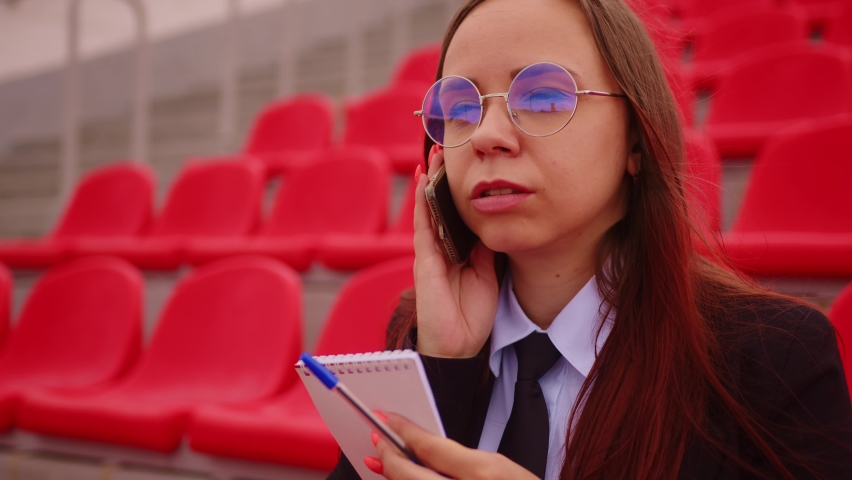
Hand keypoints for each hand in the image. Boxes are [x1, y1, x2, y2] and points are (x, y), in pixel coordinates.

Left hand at [365, 413, 537, 479]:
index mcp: (483, 474)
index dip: (402, 430)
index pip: (429, 447)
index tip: (385, 419)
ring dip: (391, 477)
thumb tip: (421, 448)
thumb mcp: (499, 467)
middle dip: (388, 456)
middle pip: (408, 475)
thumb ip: (460, 457)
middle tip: (378, 440)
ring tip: (380, 463)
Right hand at [413, 146, 498, 357]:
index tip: (466, 165)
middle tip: (448, 148)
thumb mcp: (488, 273)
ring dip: (431, 181)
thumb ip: (486, 248)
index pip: (457, 213)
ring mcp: (430, 251)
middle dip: (442, 178)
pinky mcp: (424, 259)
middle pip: (440, 205)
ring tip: (435, 155)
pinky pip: (422, 224)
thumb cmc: (472, 313)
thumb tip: (493, 220)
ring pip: (429, 209)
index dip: (459, 190)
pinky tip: (423, 180)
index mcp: (457, 250)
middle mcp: (441, 247)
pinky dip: (421, 201)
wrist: (459, 343)